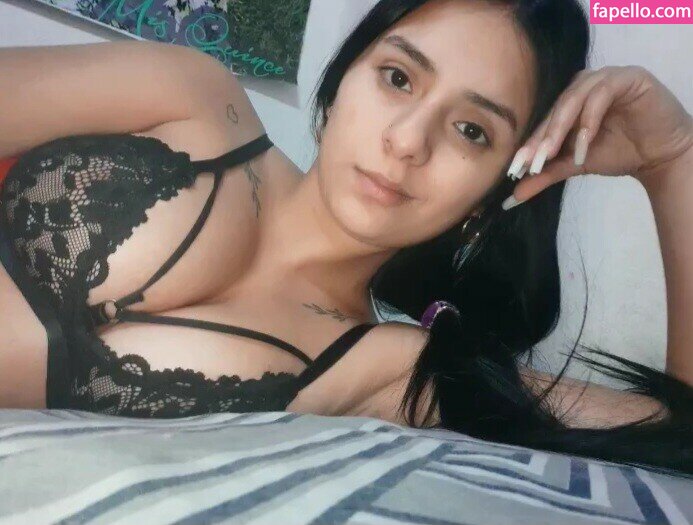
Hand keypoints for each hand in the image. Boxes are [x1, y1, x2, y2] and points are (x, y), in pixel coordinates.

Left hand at [503, 65, 692, 209]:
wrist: (660, 154)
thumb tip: (514, 196)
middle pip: (554, 110)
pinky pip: (601, 94)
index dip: (529, 146)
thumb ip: (546, 174)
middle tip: (530, 163)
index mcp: (568, 101)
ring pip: (573, 99)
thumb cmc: (619, 152)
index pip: (543, 122)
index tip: (515, 170)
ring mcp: (604, 77)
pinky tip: (584, 143)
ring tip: (551, 154)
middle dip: (541, 139)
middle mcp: (583, 85)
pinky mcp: (627, 77)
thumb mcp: (576, 164)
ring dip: (560, 129)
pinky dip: (589, 119)